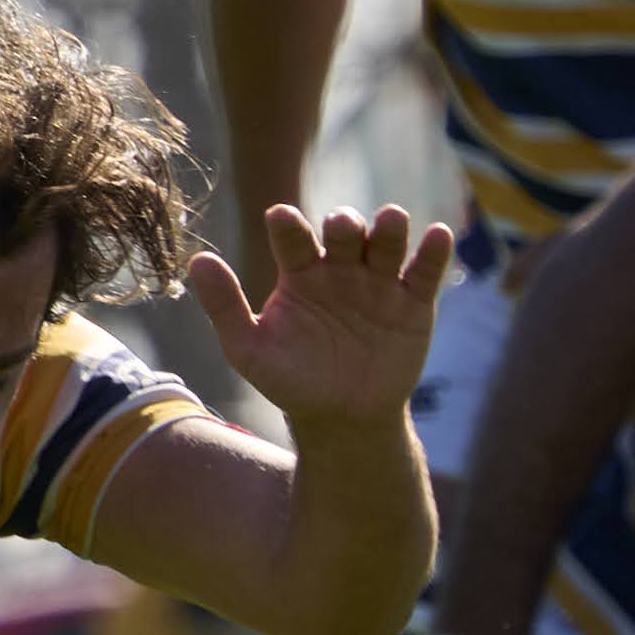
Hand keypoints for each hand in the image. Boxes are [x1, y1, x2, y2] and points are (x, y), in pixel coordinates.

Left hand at [191, 202, 451, 428]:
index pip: (293, 239)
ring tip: (392, 218)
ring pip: (386, 244)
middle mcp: (340, 269)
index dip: (288, 225)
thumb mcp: (249, 349)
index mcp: (299, 273)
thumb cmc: (290, 380)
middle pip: (344, 233)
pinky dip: (433, 252)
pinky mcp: (413, 302)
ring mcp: (378, 283)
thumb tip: (197, 259)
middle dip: (344, 224)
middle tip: (342, 226)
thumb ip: (224, 306)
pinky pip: (425, 272)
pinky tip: (437, 235)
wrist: (341, 418)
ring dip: (389, 228)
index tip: (280, 216)